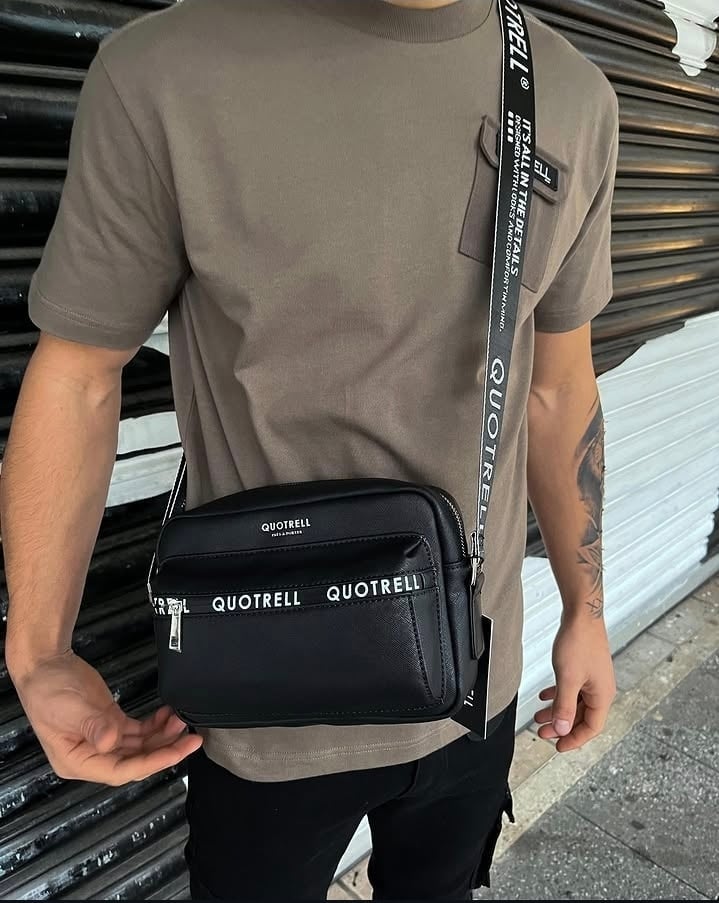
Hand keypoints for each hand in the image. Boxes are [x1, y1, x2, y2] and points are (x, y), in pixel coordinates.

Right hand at [11, 649, 202, 784]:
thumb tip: (112, 741)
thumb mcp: (72, 709)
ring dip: (162, 736)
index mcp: (77, 761)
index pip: (120, 771)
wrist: (45, 664)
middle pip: (135, 762)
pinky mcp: (110, 723)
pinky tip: (168, 715)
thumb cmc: (48, 689)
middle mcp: (92, 755)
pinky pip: (138, 731)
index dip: (151, 763)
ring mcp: (103, 739)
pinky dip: (155, 725)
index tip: (175, 752)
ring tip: (182, 721)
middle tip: (190, 740)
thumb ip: (94, 726)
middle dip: (164, 751)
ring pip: (140, 747)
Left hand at [533, 614, 615, 751]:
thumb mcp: (568, 679)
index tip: (557, 747)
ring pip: (575, 703)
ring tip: (538, 717)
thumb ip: (564, 706)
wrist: (582, 615)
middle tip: (542, 733)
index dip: (574, 739)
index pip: (591, 728)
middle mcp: (600, 690)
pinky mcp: (585, 669)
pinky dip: (558, 695)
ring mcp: (593, 679)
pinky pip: (572, 689)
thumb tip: (562, 730)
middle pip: (581, 717)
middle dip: (561, 727)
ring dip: (557, 711)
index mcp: (602, 696)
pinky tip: (544, 696)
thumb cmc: (579, 643)